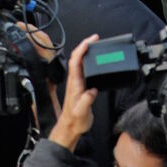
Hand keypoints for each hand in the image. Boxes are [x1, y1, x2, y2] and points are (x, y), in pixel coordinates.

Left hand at [49, 35, 98, 150]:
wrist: (71, 128)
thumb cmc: (75, 121)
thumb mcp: (81, 112)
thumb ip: (86, 101)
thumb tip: (92, 90)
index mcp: (74, 84)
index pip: (76, 61)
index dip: (82, 49)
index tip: (90, 41)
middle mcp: (74, 81)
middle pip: (77, 58)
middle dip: (85, 46)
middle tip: (95, 39)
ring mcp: (77, 83)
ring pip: (80, 63)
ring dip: (86, 52)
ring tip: (95, 45)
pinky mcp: (81, 87)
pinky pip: (84, 69)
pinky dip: (89, 61)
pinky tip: (94, 61)